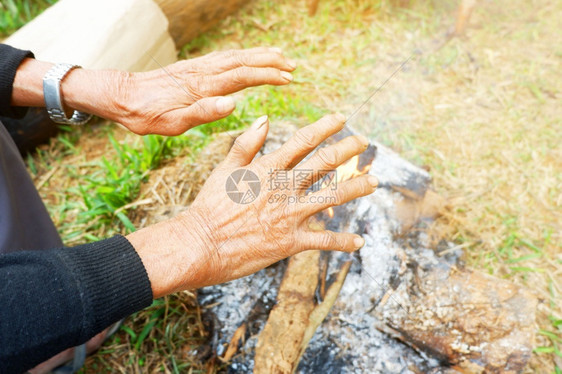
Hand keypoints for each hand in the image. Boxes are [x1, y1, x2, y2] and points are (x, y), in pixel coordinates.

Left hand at [12, 48, 294, 135]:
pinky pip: (222, 57)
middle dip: (269, 62)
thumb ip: (203, 112)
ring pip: (234, 56)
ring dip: (258, 55)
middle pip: (243, 62)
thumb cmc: (146, 115)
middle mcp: (203, 73)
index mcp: (203, 87)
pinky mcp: (192, 68)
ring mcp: (198, 68)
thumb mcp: (172, 123)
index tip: (288, 77)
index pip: (243, 77)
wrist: (121, 96)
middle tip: (292, 64)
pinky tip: (246, 57)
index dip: (267, 76)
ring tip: (278, 55)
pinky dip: (240, 55)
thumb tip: (233, 103)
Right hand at [128, 114, 377, 296]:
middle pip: (324, 163)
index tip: (341, 118)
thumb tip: (264, 118)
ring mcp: (290, 215)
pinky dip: (343, 241)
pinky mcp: (291, 242)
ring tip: (374, 181)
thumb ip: (246, 143)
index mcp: (268, 169)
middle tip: (364, 141)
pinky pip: (324, 240)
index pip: (302, 141)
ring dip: (356, 187)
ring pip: (333, 196)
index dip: (324, 127)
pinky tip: (359, 241)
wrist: (201, 245)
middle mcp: (284, 188)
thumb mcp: (224, 169)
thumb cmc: (209, 206)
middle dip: (348, 149)